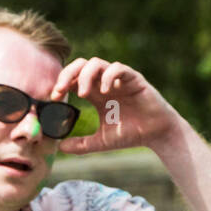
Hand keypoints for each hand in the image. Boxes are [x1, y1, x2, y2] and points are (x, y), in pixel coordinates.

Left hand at [50, 58, 182, 155]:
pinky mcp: (133, 79)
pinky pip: (118, 68)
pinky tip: (104, 90)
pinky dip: (108, 76)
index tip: (54, 97)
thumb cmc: (130, 134)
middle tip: (60, 90)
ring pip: (97, 63)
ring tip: (83, 94)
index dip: (61, 84)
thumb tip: (59, 147)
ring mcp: (118, 79)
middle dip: (67, 74)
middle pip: (81, 65)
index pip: (73, 80)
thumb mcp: (100, 142)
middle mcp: (104, 83)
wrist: (156, 134)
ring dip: (85, 76)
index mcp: (95, 94)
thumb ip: (80, 145)